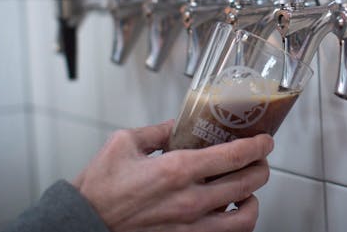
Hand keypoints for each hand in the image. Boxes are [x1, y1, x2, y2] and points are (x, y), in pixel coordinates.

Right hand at [72, 120, 272, 231]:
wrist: (82, 225)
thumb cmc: (98, 189)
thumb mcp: (125, 143)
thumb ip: (158, 131)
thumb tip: (178, 124)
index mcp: (178, 169)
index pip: (235, 155)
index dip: (258, 145)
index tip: (265, 140)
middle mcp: (190, 199)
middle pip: (248, 182)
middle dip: (261, 167)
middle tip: (259, 159)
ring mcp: (190, 226)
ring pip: (245, 217)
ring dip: (253, 200)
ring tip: (248, 190)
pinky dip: (236, 224)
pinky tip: (229, 213)